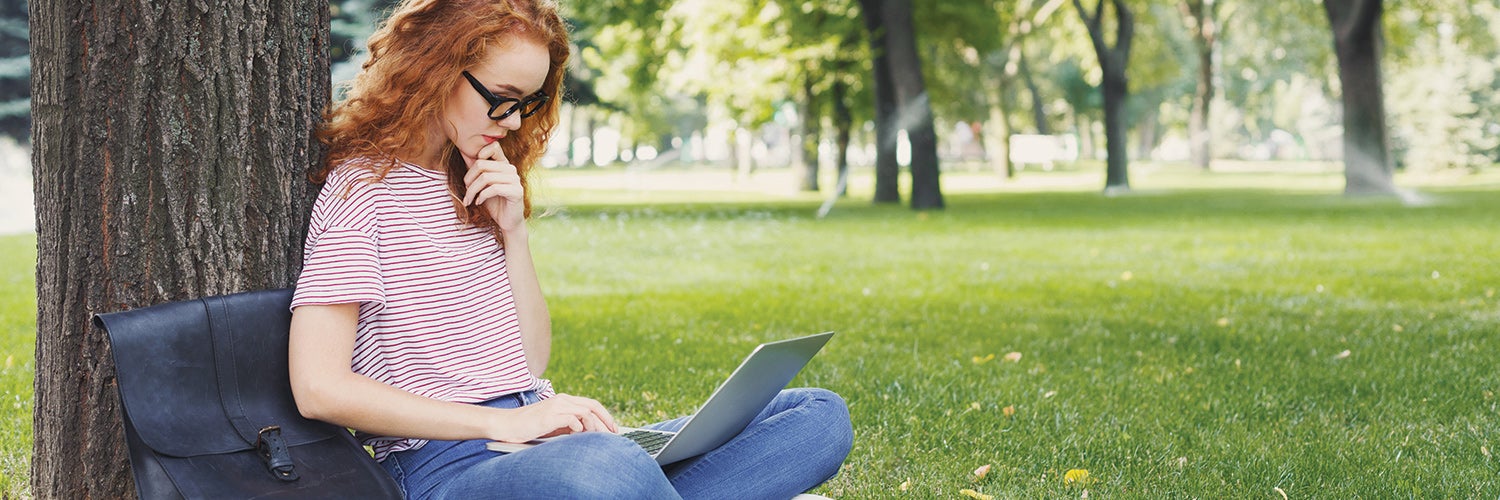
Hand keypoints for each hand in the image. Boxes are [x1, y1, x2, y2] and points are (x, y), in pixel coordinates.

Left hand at [461, 140, 525, 233]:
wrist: (507, 222)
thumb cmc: (493, 202)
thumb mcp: (480, 185)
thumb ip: (474, 169)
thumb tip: (463, 151)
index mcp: (503, 164)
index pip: (493, 146)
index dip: (479, 154)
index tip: (471, 173)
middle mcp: (510, 169)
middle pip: (481, 164)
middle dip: (468, 179)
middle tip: (466, 191)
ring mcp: (515, 179)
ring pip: (485, 177)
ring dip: (472, 190)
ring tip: (469, 199)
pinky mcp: (516, 191)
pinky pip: (494, 189)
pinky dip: (482, 196)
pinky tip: (479, 202)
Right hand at [489, 393, 619, 442]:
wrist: (508, 425)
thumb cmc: (529, 427)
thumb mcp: (554, 425)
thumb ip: (570, 425)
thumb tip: (589, 433)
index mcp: (564, 400)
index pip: (591, 404)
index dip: (605, 416)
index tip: (612, 429)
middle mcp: (563, 399)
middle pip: (593, 406)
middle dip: (606, 420)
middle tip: (614, 434)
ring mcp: (556, 405)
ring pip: (586, 412)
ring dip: (595, 426)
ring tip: (597, 437)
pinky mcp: (550, 414)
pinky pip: (573, 419)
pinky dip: (580, 428)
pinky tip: (578, 436)